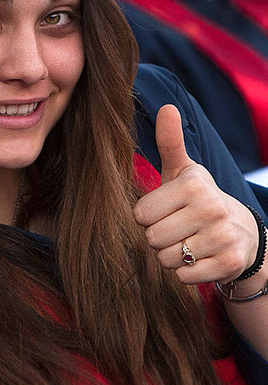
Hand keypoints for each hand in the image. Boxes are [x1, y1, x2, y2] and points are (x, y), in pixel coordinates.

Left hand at [134, 104, 258, 283]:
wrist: (243, 233)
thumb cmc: (199, 200)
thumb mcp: (183, 171)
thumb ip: (170, 142)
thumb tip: (166, 107)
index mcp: (193, 185)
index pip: (140, 214)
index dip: (148, 216)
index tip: (166, 211)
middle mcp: (211, 208)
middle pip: (152, 238)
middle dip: (158, 237)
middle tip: (178, 229)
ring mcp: (224, 237)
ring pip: (166, 259)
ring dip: (172, 257)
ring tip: (188, 242)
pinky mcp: (230, 263)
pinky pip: (184, 277)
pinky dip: (187, 273)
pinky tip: (200, 258)